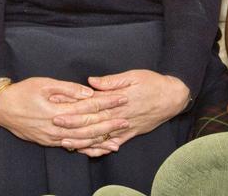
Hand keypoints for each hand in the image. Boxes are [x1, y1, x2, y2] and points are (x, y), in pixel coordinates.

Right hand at [0, 77, 129, 148]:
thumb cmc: (23, 92)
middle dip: (109, 123)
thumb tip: (88, 92)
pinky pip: (72, 147)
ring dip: (101, 140)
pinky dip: (87, 149)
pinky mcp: (50, 142)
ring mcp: (54, 137)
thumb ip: (68, 89)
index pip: (88, 107)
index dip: (106, 102)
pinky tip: (97, 149)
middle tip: (126, 119)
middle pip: (89, 127)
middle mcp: (58, 127)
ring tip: (118, 139)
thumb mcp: (44, 84)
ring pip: (82, 141)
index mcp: (58, 110)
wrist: (2, 108)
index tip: (121, 98)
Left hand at [66, 70, 189, 154]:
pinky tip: (88, 151)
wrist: (173, 97)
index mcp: (118, 100)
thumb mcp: (133, 75)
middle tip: (54, 124)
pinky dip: (100, 149)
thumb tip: (92, 82)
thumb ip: (112, 81)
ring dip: (82, 140)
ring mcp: (125, 127)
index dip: (73, 105)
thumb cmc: (153, 83)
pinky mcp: (130, 133)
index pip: (91, 104)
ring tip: (66, 142)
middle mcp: (119, 116)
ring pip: (100, 136)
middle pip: (92, 122)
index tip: (58, 105)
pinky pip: (113, 143)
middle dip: (72, 124)